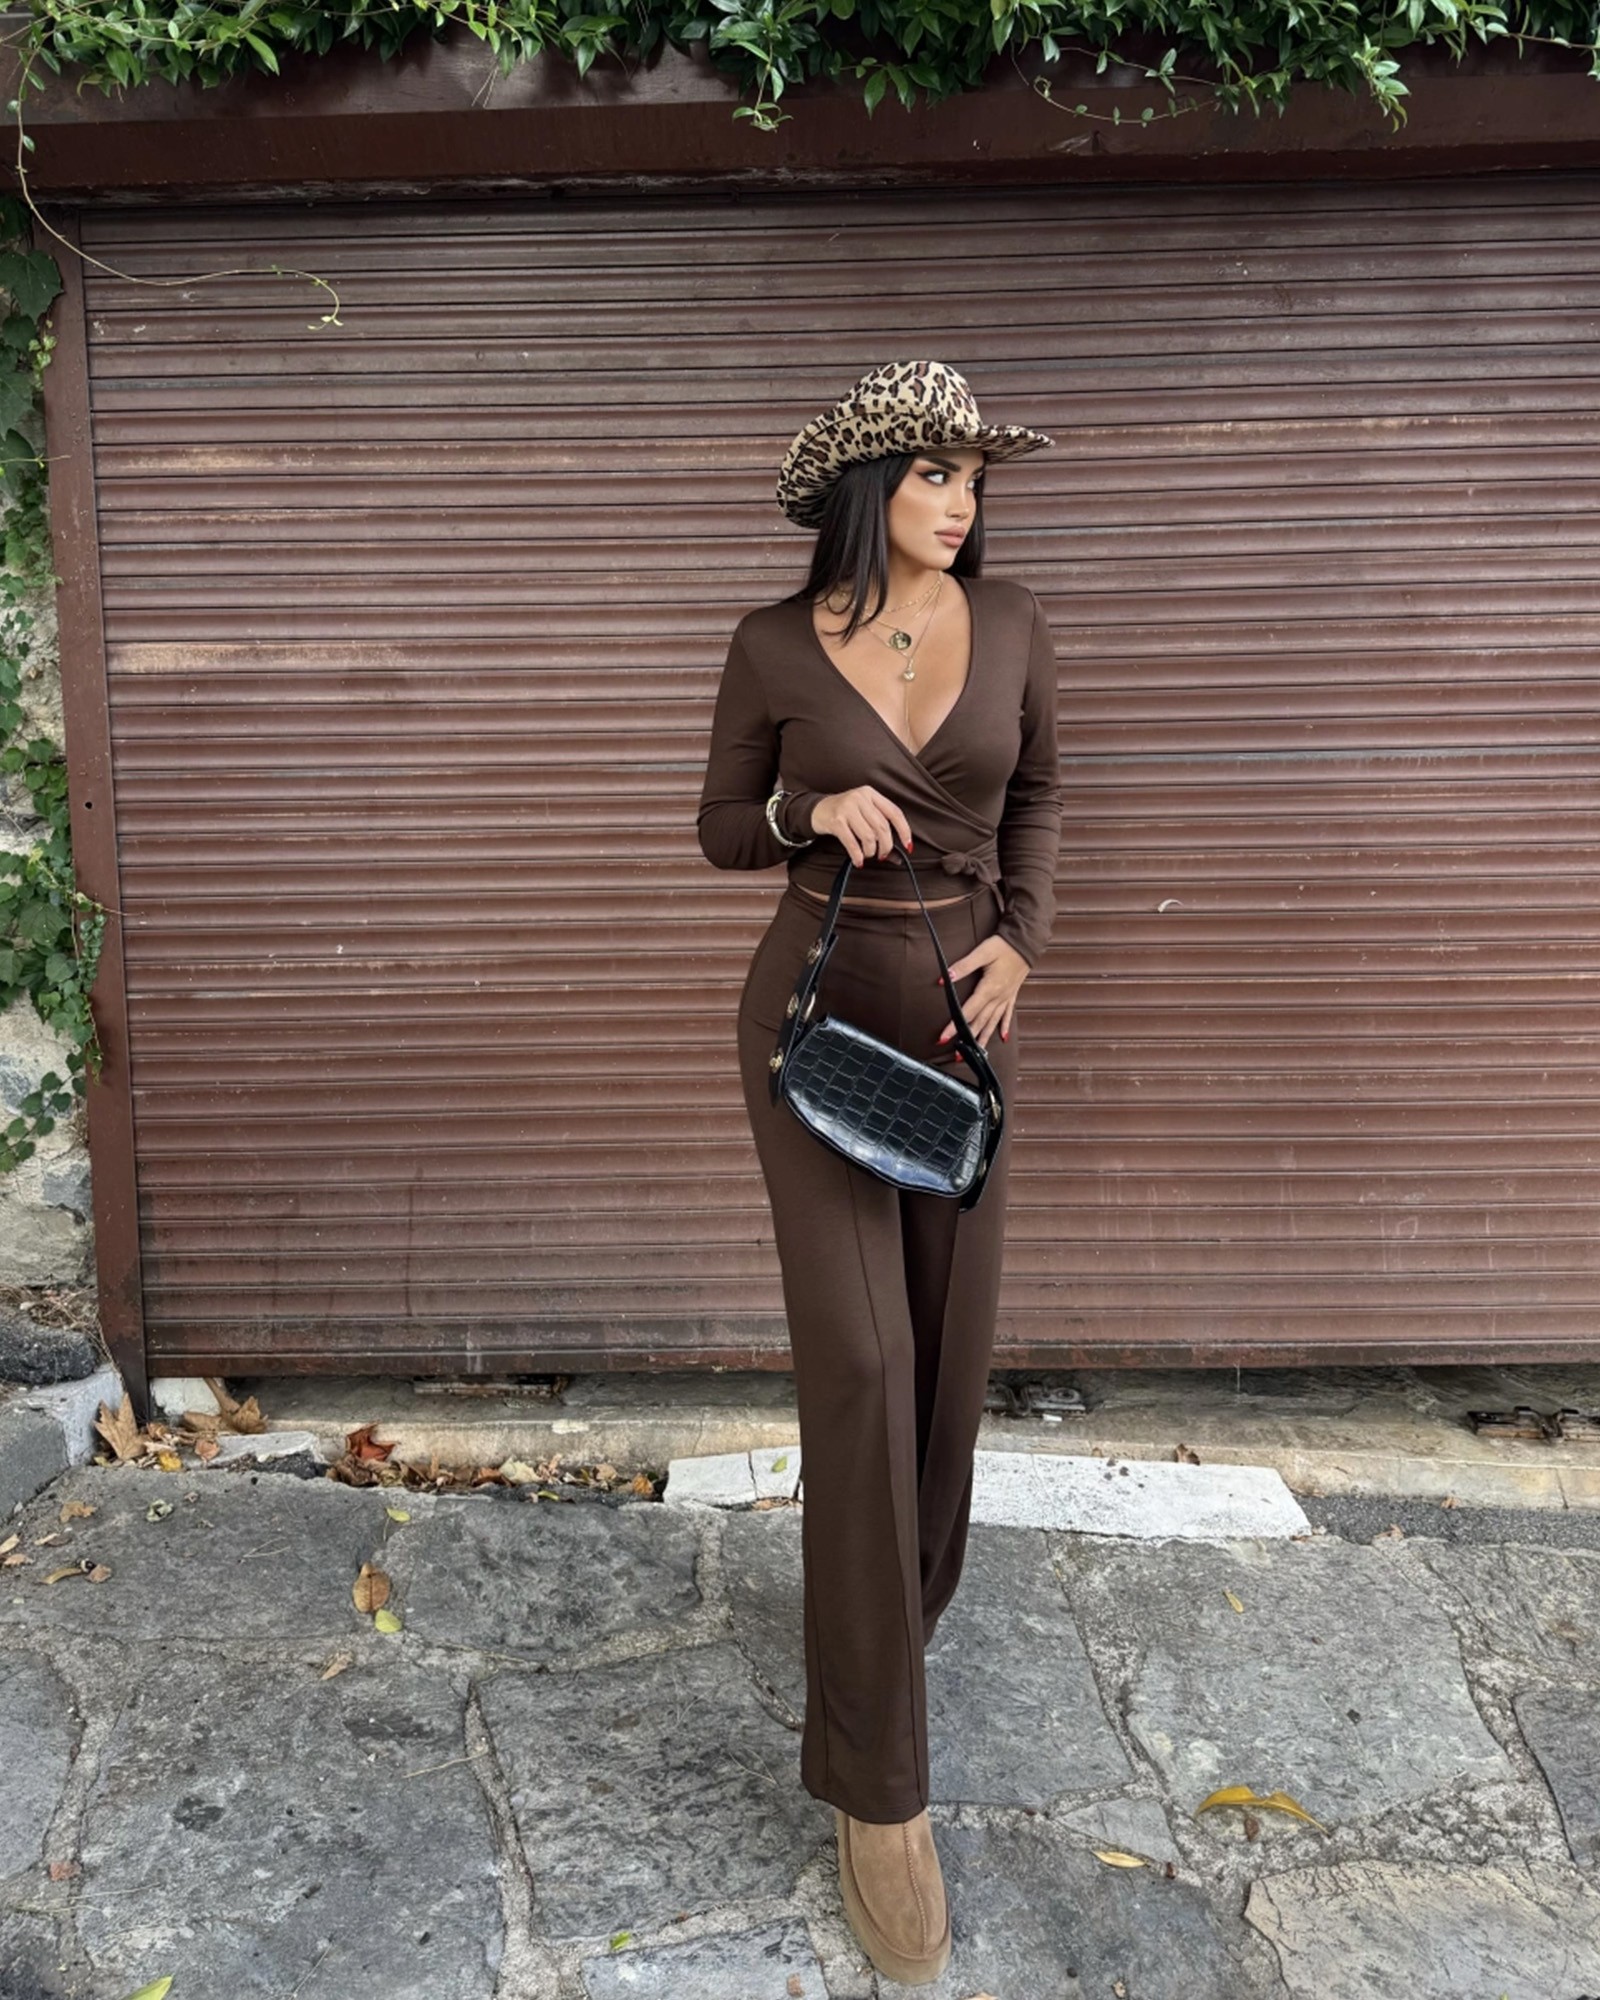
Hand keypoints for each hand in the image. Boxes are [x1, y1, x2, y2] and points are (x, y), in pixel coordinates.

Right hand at [810, 786, 912, 864]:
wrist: (817, 810)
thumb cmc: (845, 813)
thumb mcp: (863, 812)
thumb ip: (879, 827)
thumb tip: (897, 856)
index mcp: (871, 794)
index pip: (894, 812)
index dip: (904, 830)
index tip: (908, 846)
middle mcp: (860, 798)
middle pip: (882, 827)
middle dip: (886, 846)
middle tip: (883, 855)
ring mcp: (847, 808)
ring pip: (869, 836)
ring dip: (870, 851)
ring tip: (868, 855)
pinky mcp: (836, 821)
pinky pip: (852, 843)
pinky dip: (857, 855)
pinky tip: (858, 861)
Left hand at [937, 934, 1028, 1049]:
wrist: (1026, 943)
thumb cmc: (1004, 946)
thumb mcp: (982, 953)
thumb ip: (963, 966)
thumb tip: (944, 978)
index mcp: (989, 989)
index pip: (968, 1011)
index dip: (954, 1026)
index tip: (943, 1038)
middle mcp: (998, 997)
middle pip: (980, 1022)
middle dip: (968, 1039)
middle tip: (959, 1055)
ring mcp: (1006, 997)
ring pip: (992, 1022)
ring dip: (984, 1038)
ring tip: (977, 1053)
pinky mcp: (1011, 994)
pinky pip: (1007, 1015)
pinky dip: (1003, 1027)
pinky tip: (1002, 1038)